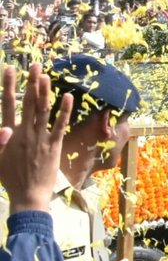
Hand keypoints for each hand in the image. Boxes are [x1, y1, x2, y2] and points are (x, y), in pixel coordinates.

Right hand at [0, 64, 72, 213]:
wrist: (27, 195)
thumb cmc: (10, 178)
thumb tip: (2, 126)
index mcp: (8, 134)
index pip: (7, 104)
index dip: (9, 86)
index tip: (10, 70)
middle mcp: (24, 132)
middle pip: (28, 102)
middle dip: (31, 82)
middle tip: (35, 65)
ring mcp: (40, 138)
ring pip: (43, 110)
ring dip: (45, 91)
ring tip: (46, 75)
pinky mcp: (54, 145)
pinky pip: (60, 124)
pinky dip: (64, 110)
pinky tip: (68, 97)